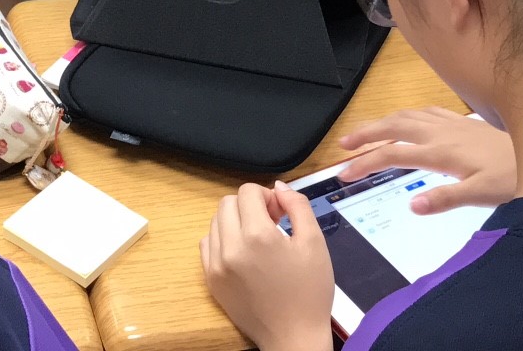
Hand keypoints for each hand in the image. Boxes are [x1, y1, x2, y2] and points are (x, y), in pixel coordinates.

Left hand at [200, 183, 334, 350]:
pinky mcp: (211, 279)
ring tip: (258, 239)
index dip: (267, 196)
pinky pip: (207, 244)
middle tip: (271, 223)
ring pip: (215, 221)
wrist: (293, 337)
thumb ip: (297, 206)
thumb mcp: (314, 242)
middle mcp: (230, 247)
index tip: (280, 213)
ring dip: (235, 221)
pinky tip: (243, 252)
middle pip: (228, 202)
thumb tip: (278, 187)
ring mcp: (216, 265)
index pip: (247, 192)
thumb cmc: (309, 292)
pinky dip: (223, 240)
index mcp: (257, 236)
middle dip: (249, 206)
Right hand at [338, 108, 516, 214]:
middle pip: (393, 127)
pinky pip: (425, 111)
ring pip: (407, 115)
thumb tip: (412, 205)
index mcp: (440, 152)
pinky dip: (406, 114)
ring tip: (365, 131)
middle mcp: (441, 132)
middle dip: (365, 134)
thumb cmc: (512, 179)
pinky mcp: (462, 122)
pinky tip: (406, 119)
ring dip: (382, 122)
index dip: (366, 162)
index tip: (345, 173)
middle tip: (342, 145)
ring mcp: (451, 124)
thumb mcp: (481, 195)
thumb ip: (446, 198)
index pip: (393, 155)